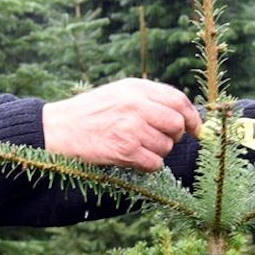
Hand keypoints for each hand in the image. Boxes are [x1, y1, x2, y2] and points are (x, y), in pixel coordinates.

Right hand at [42, 78, 201, 172]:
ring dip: (157, 152)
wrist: (59, 128)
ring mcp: (132, 128)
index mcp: (137, 88)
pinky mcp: (125, 150)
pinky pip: (154, 163)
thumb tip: (183, 114)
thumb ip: (149, 98)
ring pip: (166, 146)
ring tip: (137, 147)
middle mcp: (137, 105)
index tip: (195, 129)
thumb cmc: (91, 112)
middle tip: (159, 139)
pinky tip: (133, 159)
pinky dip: (148, 165)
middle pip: (176, 124)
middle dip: (174, 136)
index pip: (178, 100)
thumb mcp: (120, 93)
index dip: (191, 117)